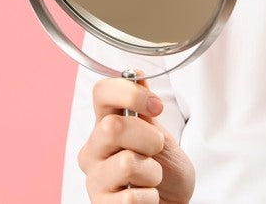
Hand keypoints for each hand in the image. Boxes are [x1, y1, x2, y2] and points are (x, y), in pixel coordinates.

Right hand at [78, 74, 194, 203]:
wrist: (172, 201)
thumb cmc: (164, 167)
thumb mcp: (158, 131)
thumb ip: (144, 106)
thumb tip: (137, 75)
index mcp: (105, 124)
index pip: (101, 92)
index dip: (130, 93)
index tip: (156, 106)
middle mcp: (94, 150)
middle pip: (113, 126)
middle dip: (148, 137)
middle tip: (156, 149)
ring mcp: (94, 179)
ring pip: (126, 163)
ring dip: (153, 172)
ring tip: (151, 177)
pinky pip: (132, 197)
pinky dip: (150, 197)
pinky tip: (147, 196)